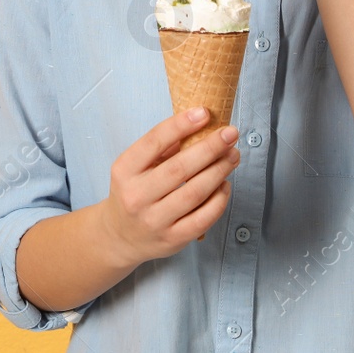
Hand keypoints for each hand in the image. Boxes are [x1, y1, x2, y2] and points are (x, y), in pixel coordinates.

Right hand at [96, 107, 240, 266]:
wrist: (120, 236)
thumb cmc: (133, 192)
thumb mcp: (134, 166)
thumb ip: (161, 147)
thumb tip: (198, 123)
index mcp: (124, 171)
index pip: (153, 142)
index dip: (180, 125)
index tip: (204, 113)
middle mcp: (136, 196)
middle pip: (179, 168)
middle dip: (210, 148)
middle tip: (230, 133)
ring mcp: (154, 220)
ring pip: (194, 193)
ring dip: (219, 171)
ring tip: (233, 155)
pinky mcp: (172, 239)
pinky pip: (202, 218)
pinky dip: (219, 200)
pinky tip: (225, 184)